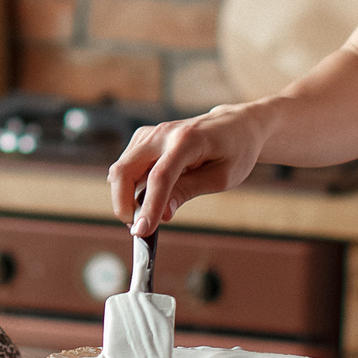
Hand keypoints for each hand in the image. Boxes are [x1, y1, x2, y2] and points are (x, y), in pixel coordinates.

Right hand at [107, 104, 280, 235]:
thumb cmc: (234, 151)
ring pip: (120, 169)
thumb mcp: (221, 177)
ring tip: (148, 214)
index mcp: (188, 140)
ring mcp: (151, 133)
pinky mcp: (144, 138)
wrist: (236, 125)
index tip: (141, 231)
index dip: (148, 207)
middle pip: (124, 170)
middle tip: (138, 228)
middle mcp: (163, 133)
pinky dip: (129, 185)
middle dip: (122, 204)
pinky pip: (126, 165)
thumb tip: (162, 215)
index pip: (159, 177)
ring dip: (125, 197)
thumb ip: (188, 191)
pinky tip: (147, 195)